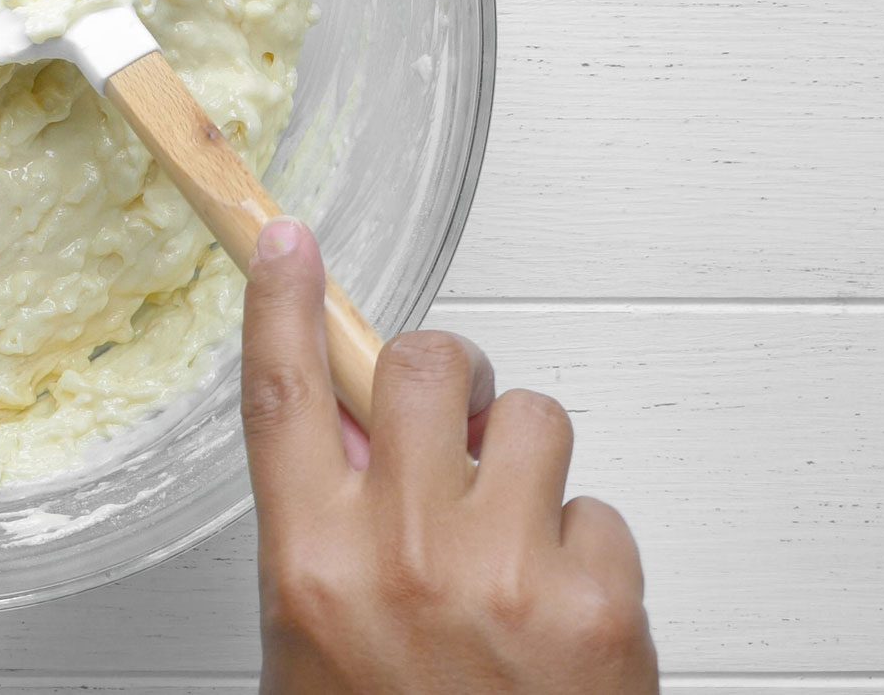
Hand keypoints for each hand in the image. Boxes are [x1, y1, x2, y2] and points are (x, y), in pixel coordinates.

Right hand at [243, 218, 655, 692]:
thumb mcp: (316, 639)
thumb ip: (326, 529)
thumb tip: (354, 436)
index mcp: (312, 564)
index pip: (283, 396)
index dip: (283, 303)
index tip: (289, 243)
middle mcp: (402, 555)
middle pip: (419, 366)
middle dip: (445, 373)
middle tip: (452, 414)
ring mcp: (505, 571)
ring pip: (530, 418)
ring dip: (525, 460)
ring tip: (514, 533)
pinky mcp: (597, 600)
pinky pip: (600, 508)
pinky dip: (585, 548)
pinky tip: (561, 607)